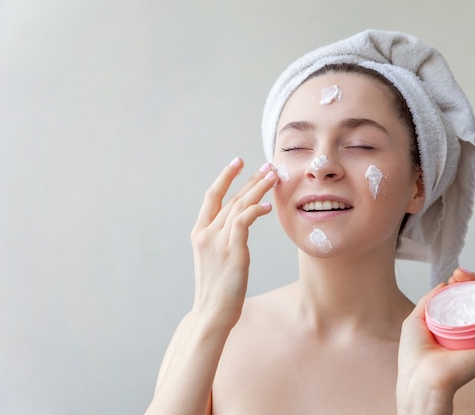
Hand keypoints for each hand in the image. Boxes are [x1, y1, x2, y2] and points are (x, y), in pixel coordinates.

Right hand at [190, 158, 277, 330]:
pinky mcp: (232, 251)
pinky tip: (267, 206)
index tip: (238, 161)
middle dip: (250, 178)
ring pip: (239, 205)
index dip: (225, 176)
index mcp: (200, 232)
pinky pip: (244, 222)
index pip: (212, 196)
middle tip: (268, 165)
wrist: (210, 313)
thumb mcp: (216, 259)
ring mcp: (218, 241)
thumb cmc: (216, 290)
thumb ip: (224, 239)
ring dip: (258, 188)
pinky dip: (255, 210)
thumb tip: (240, 226)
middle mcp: (206, 233)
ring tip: (274, 176)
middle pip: (230, 197)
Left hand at [397, 268, 474, 412]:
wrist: (420, 377)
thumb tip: (444, 284)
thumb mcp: (417, 319)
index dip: (468, 284)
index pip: (470, 302)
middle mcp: (474, 335)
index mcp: (458, 329)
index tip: (457, 274)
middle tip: (470, 274)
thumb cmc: (414, 355)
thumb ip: (430, 300)